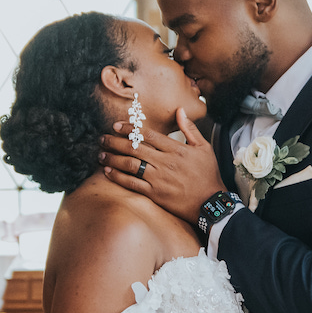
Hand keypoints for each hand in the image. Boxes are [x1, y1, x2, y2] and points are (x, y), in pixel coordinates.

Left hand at [99, 108, 226, 223]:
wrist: (210, 202)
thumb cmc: (208, 174)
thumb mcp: (204, 147)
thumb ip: (190, 128)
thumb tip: (180, 110)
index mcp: (176, 149)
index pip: (148, 135)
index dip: (130, 129)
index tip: (117, 126)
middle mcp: (165, 162)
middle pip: (134, 148)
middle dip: (115, 142)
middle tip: (102, 138)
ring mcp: (159, 179)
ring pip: (130, 165)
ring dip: (113, 158)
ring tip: (101, 154)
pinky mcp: (155, 194)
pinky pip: (132, 183)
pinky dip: (118, 177)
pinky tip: (108, 172)